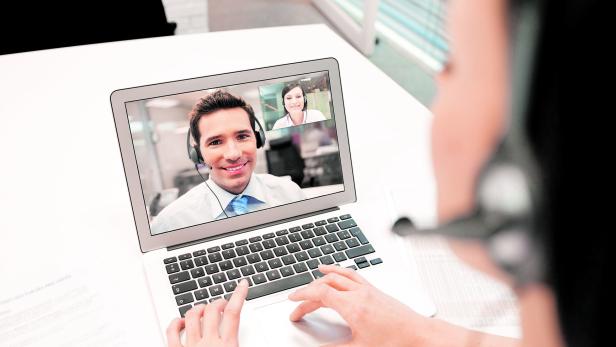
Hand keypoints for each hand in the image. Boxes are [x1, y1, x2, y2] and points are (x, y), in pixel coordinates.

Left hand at [167, 279, 248, 346]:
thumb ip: (241, 344)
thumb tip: (253, 341)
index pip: (233, 313)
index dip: (238, 295)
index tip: (242, 284)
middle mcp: (208, 344)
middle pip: (212, 310)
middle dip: (217, 302)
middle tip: (221, 302)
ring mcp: (190, 346)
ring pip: (192, 316)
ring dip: (198, 308)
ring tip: (202, 309)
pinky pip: (171, 332)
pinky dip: (175, 323)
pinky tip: (180, 322)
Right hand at [288, 265, 428, 346]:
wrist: (419, 335)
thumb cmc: (396, 340)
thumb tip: (320, 346)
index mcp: (353, 306)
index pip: (320, 294)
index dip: (302, 297)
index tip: (292, 302)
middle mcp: (359, 294)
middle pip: (326, 284)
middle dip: (308, 292)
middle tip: (298, 303)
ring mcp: (368, 290)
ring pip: (340, 275)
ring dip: (324, 275)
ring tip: (315, 274)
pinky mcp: (376, 291)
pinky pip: (354, 275)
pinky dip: (342, 272)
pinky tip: (341, 275)